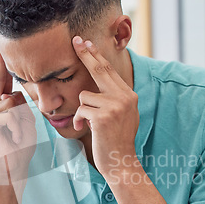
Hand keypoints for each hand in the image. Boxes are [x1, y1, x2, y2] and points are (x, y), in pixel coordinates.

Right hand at [0, 53, 36, 185]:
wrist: (7, 177)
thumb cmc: (18, 155)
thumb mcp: (25, 128)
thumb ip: (21, 109)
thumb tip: (14, 95)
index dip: (1, 63)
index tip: (2, 45)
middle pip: (9, 91)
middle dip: (18, 105)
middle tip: (18, 131)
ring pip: (12, 102)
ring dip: (22, 123)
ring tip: (16, 140)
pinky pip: (10, 115)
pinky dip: (18, 129)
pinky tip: (12, 142)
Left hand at [72, 36, 138, 178]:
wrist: (121, 163)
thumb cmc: (117, 140)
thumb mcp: (123, 115)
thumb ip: (116, 98)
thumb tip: (103, 82)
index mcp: (129, 95)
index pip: (110, 71)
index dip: (96, 56)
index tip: (86, 43)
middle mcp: (125, 97)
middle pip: (100, 70)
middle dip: (86, 55)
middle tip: (75, 40)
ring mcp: (115, 106)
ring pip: (84, 96)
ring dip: (82, 111)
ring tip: (89, 124)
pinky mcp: (103, 117)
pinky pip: (80, 110)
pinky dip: (78, 120)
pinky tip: (85, 129)